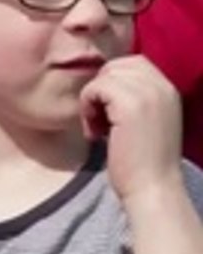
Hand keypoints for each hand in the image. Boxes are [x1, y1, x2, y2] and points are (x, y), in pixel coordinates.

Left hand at [80, 55, 183, 207]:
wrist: (152, 189)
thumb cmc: (142, 165)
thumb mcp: (144, 124)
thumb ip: (133, 101)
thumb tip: (104, 86)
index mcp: (168, 89)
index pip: (134, 64)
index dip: (112, 84)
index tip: (107, 114)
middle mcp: (162, 85)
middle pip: (117, 65)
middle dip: (100, 90)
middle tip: (99, 121)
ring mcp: (148, 93)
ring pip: (105, 75)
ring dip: (92, 101)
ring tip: (97, 129)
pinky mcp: (130, 104)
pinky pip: (96, 88)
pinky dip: (87, 109)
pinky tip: (94, 134)